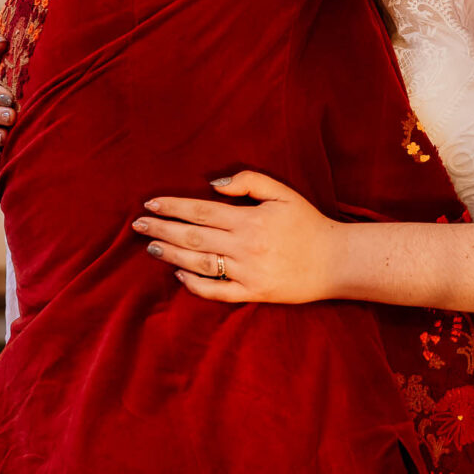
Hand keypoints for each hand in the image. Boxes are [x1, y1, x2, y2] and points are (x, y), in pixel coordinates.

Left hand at [133, 172, 341, 304]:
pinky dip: (194, 284)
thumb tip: (213, 184)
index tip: (150, 204)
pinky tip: (179, 275)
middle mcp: (244, 245)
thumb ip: (249, 181)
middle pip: (192, 236)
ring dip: (171, 254)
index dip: (172, 207)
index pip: (200, 211)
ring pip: (198, 263)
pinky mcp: (253, 292)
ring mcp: (247, 271)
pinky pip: (216, 291)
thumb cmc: (308, 223)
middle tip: (138, 225)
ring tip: (151, 246)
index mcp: (249, 219)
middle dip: (162, 229)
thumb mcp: (283, 193)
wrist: (336, 261)